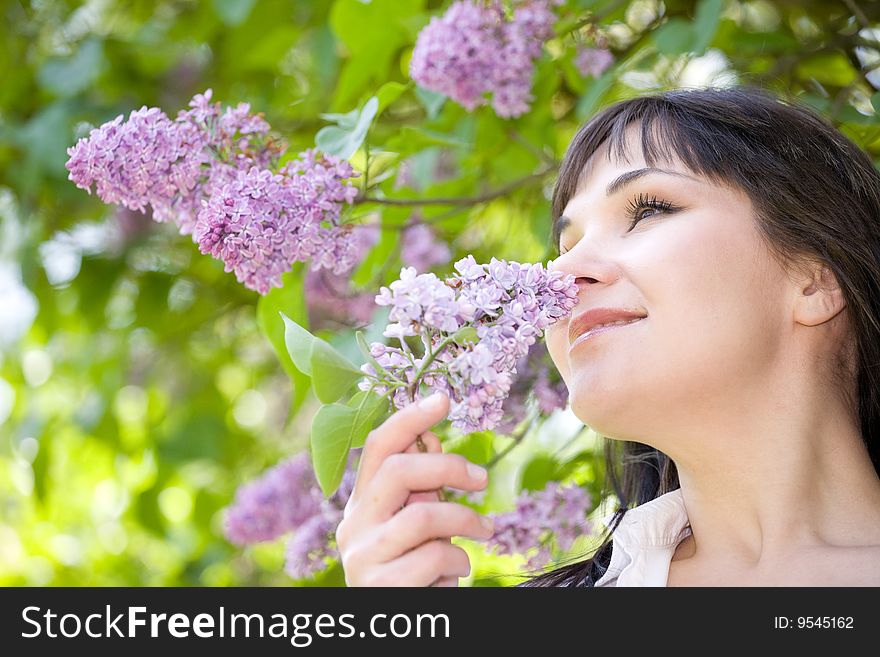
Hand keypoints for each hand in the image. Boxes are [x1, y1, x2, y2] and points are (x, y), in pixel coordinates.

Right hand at [336, 392, 493, 586]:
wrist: (401, 626)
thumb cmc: (415, 574)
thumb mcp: (416, 527)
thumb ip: (419, 489)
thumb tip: (431, 438)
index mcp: (360, 505)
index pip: (377, 447)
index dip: (409, 417)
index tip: (443, 398)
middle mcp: (352, 526)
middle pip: (398, 470)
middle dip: (448, 467)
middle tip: (482, 478)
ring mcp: (362, 557)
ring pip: (424, 515)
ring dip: (465, 522)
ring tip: (483, 532)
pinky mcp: (380, 587)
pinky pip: (435, 557)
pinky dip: (459, 562)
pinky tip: (456, 573)